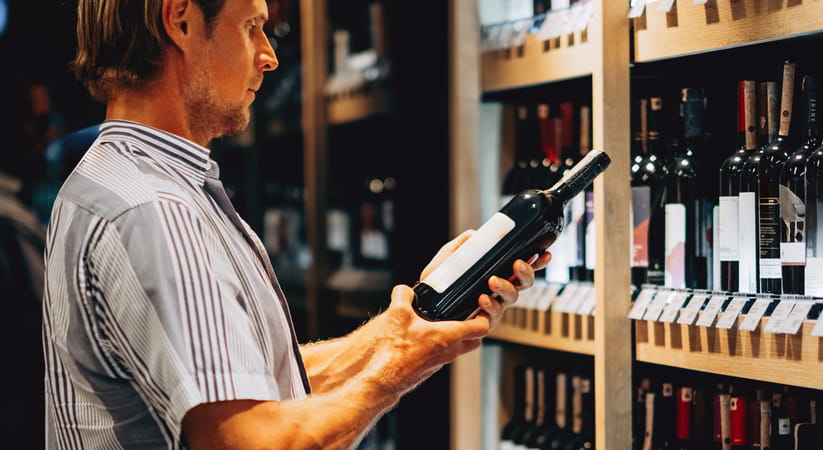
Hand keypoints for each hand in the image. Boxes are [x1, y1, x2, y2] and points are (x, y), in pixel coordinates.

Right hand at [372, 284, 490, 394]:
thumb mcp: (397, 314)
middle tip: (467, 315)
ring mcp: (441, 362)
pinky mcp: (431, 368)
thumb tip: (405, 290)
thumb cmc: (393, 350)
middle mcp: (450, 351)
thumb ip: (403, 295)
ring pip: (459, 349)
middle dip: (475, 328)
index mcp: (448, 336)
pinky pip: (444, 355)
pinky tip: (427, 337)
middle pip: (475, 341)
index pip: (481, 327)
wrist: (383, 378)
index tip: (481, 306)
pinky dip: (442, 346)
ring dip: (457, 337)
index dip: (485, 315)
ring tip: (444, 323)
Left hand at [420, 230, 551, 328]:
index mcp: (497, 273)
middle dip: (526, 273)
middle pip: (524, 283)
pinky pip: (493, 315)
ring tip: (493, 280)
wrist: (423, 306)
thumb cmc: (438, 283)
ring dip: (505, 287)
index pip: (522, 267)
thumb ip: (462, 245)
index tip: (544, 253)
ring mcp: (493, 306)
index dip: (537, 261)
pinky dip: (489, 305)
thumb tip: (475, 233)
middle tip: (517, 264)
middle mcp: (499, 291)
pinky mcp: (483, 321)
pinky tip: (482, 298)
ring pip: (511, 298)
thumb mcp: (449, 259)